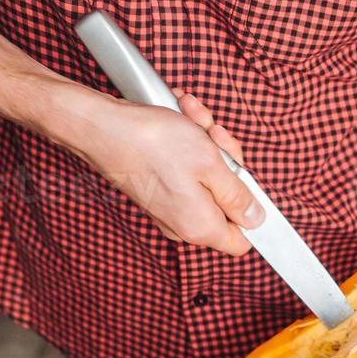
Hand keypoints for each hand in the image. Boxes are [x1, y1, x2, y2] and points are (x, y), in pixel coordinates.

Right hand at [66, 90, 263, 253]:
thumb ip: (239, 197)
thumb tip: (256, 219)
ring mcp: (168, 207)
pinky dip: (187, 142)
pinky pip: (184, 169)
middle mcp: (183, 224)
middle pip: (225, 200)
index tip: (249, 181)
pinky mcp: (155, 189)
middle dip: (227, 161)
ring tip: (192, 116)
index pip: (241, 240)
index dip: (251, 211)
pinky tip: (181, 117)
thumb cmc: (153, 143)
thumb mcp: (212, 165)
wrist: (100, 127)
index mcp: (201, 227)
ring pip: (205, 177)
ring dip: (206, 143)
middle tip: (216, 134)